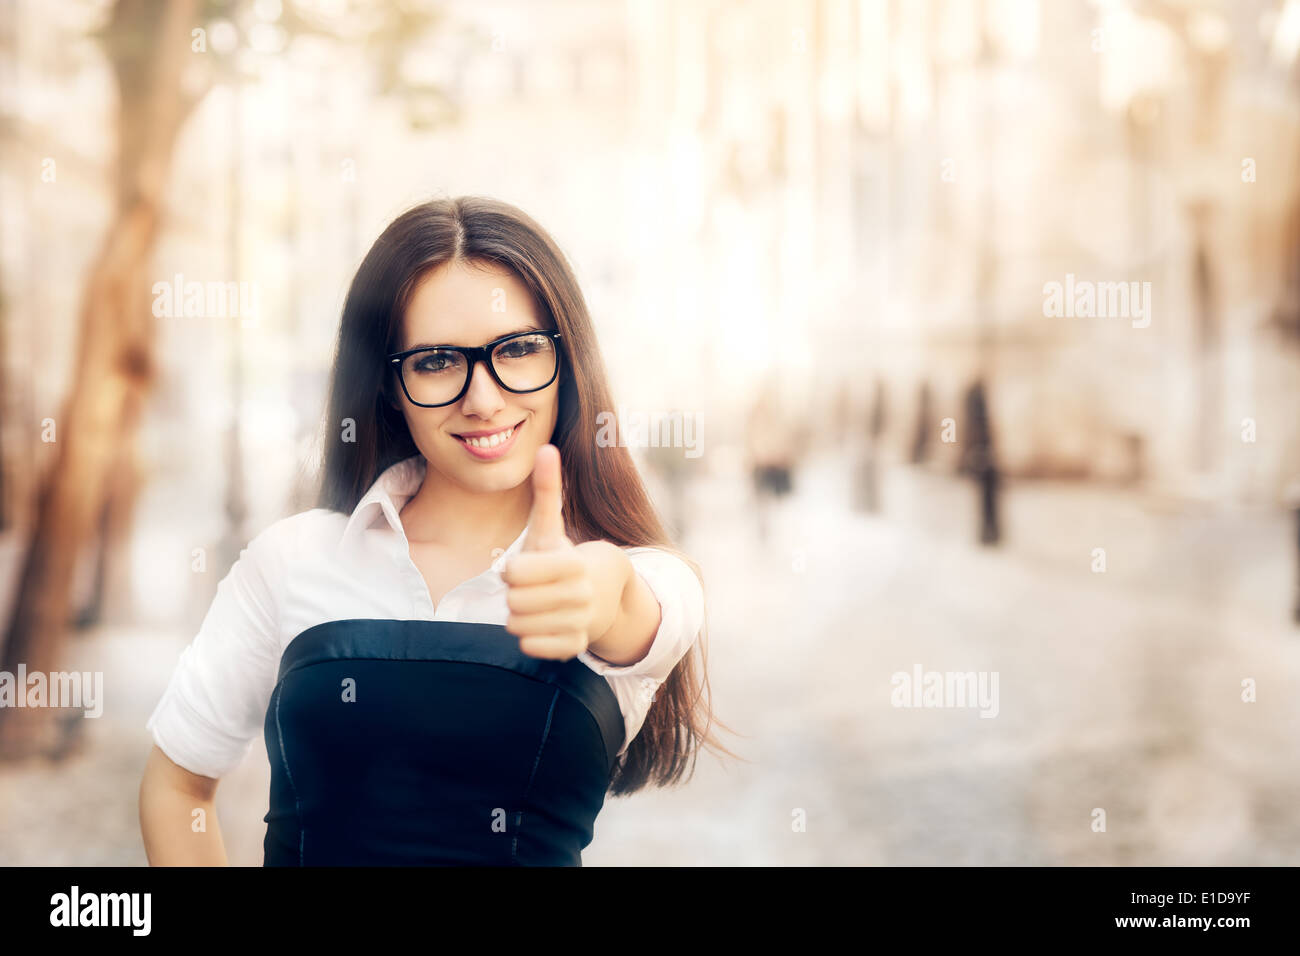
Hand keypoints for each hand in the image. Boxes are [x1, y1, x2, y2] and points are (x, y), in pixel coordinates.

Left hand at [502, 444, 594, 659]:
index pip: (515, 575)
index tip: (520, 568)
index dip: (512, 571)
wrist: (603, 594)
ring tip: (533, 606)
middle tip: (528, 589)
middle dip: (513, 595)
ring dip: (517, 618)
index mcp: (573, 565)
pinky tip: (540, 625)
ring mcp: (581, 623)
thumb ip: (546, 490)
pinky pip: (533, 648)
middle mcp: (582, 596)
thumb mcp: (551, 527)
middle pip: (514, 603)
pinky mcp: (575, 646)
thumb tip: (546, 448)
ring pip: (519, 627)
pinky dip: (529, 639)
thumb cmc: (564, 557)